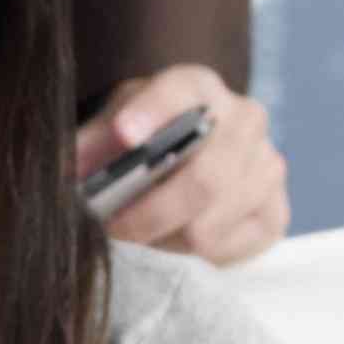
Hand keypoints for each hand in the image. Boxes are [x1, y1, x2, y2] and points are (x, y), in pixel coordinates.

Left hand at [75, 66, 288, 267]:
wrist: (194, 159)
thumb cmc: (144, 141)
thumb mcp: (112, 129)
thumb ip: (89, 144)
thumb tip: (67, 171)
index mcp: (198, 87)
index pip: (178, 92)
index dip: (152, 112)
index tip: (123, 133)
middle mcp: (245, 118)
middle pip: (204, 178)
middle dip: (149, 214)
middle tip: (111, 231)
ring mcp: (268, 165)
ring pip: (211, 225)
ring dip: (165, 240)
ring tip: (141, 236)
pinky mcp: (276, 213)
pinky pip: (228, 250)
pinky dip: (191, 257)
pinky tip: (174, 240)